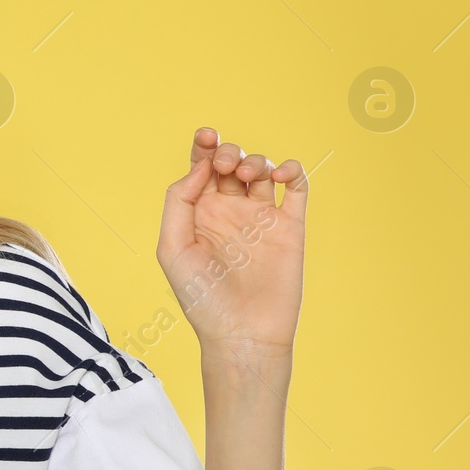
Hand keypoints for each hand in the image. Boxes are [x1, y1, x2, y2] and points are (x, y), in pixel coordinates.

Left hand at [156, 128, 308, 353]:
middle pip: (231, 163)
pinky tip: (280, 176)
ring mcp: (261, 218)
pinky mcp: (291, 227)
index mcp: (199, 214)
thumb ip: (178, 202)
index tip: (206, 136)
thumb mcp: (172, 248)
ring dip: (255, 161)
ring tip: (246, 176)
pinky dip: (292, 170)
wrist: (242, 333)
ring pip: (262, 170)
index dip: (204, 145)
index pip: (201, 168)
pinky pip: (297, 187)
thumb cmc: (201, 298)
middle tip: (226, 166)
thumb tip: (200, 168)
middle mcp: (230, 212)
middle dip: (228, 152)